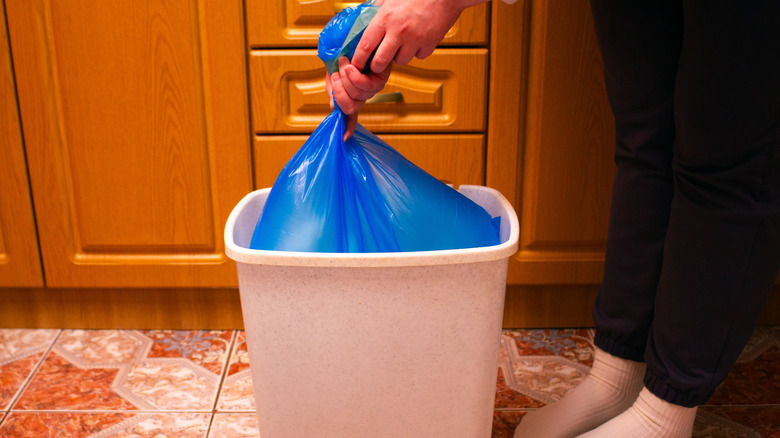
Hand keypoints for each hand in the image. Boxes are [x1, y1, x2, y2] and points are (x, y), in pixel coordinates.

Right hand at [326, 56, 391, 140]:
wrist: (355, 32)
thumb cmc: (344, 51)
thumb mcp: (332, 71)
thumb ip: (333, 89)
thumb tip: (333, 107)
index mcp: (351, 94)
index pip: (350, 115)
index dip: (347, 127)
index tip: (344, 139)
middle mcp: (364, 94)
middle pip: (350, 108)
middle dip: (339, 92)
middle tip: (336, 74)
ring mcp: (373, 87)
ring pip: (357, 95)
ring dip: (346, 79)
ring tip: (343, 63)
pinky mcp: (381, 77)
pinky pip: (365, 85)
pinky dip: (354, 75)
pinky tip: (350, 65)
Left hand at [351, 0, 482, 73]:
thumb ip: (377, 10)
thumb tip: (364, 19)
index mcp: (386, 18)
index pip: (365, 45)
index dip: (358, 59)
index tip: (355, 64)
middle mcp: (399, 30)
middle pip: (380, 62)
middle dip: (376, 65)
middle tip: (377, 62)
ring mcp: (415, 39)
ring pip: (401, 62)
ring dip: (399, 56)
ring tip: (403, 43)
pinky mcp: (429, 44)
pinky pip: (418, 56)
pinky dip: (417, 51)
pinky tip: (418, 39)